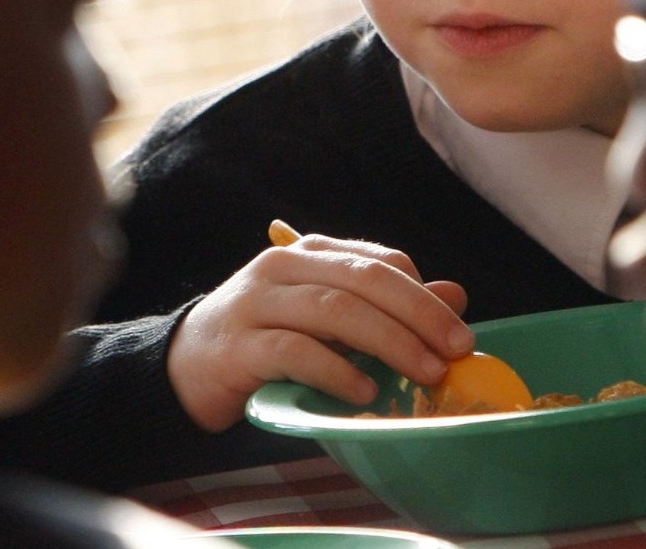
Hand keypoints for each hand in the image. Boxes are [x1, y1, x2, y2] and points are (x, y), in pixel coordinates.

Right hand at [165, 234, 472, 431]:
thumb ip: (387, 307)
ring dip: (389, 342)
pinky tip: (365, 392)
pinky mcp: (239, 345)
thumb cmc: (268, 340)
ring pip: (336, 310)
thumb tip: (456, 297)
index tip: (459, 334)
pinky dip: (337, 372)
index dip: (425, 295)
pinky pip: (297, 351)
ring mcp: (258, 302)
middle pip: (364, 280)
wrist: (186, 368)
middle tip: (456, 352)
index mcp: (312, 252)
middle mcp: (285, 266)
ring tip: (424, 373)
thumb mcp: (330, 320)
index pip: (380, 262)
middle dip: (419, 314)